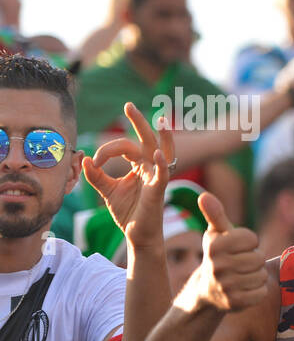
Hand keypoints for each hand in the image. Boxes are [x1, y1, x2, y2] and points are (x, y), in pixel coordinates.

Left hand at [83, 102, 172, 249]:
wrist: (136, 235)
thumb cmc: (127, 212)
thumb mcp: (107, 190)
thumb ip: (95, 175)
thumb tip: (83, 158)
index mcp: (139, 165)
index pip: (124, 147)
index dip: (107, 151)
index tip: (95, 162)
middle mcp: (149, 167)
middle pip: (146, 140)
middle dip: (139, 121)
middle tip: (129, 105)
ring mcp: (156, 177)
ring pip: (161, 151)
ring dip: (163, 137)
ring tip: (161, 121)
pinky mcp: (158, 190)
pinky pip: (163, 174)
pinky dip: (161, 163)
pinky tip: (157, 153)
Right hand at [194, 192, 267, 311]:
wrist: (208, 290)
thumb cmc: (218, 255)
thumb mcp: (216, 233)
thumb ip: (215, 214)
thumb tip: (204, 195)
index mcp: (214, 246)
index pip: (251, 238)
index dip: (250, 242)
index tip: (239, 247)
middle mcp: (217, 266)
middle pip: (258, 258)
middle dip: (254, 260)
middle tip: (242, 264)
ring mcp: (225, 286)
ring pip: (261, 275)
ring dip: (257, 275)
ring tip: (243, 275)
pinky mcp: (234, 303)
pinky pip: (261, 292)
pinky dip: (258, 290)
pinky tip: (245, 288)